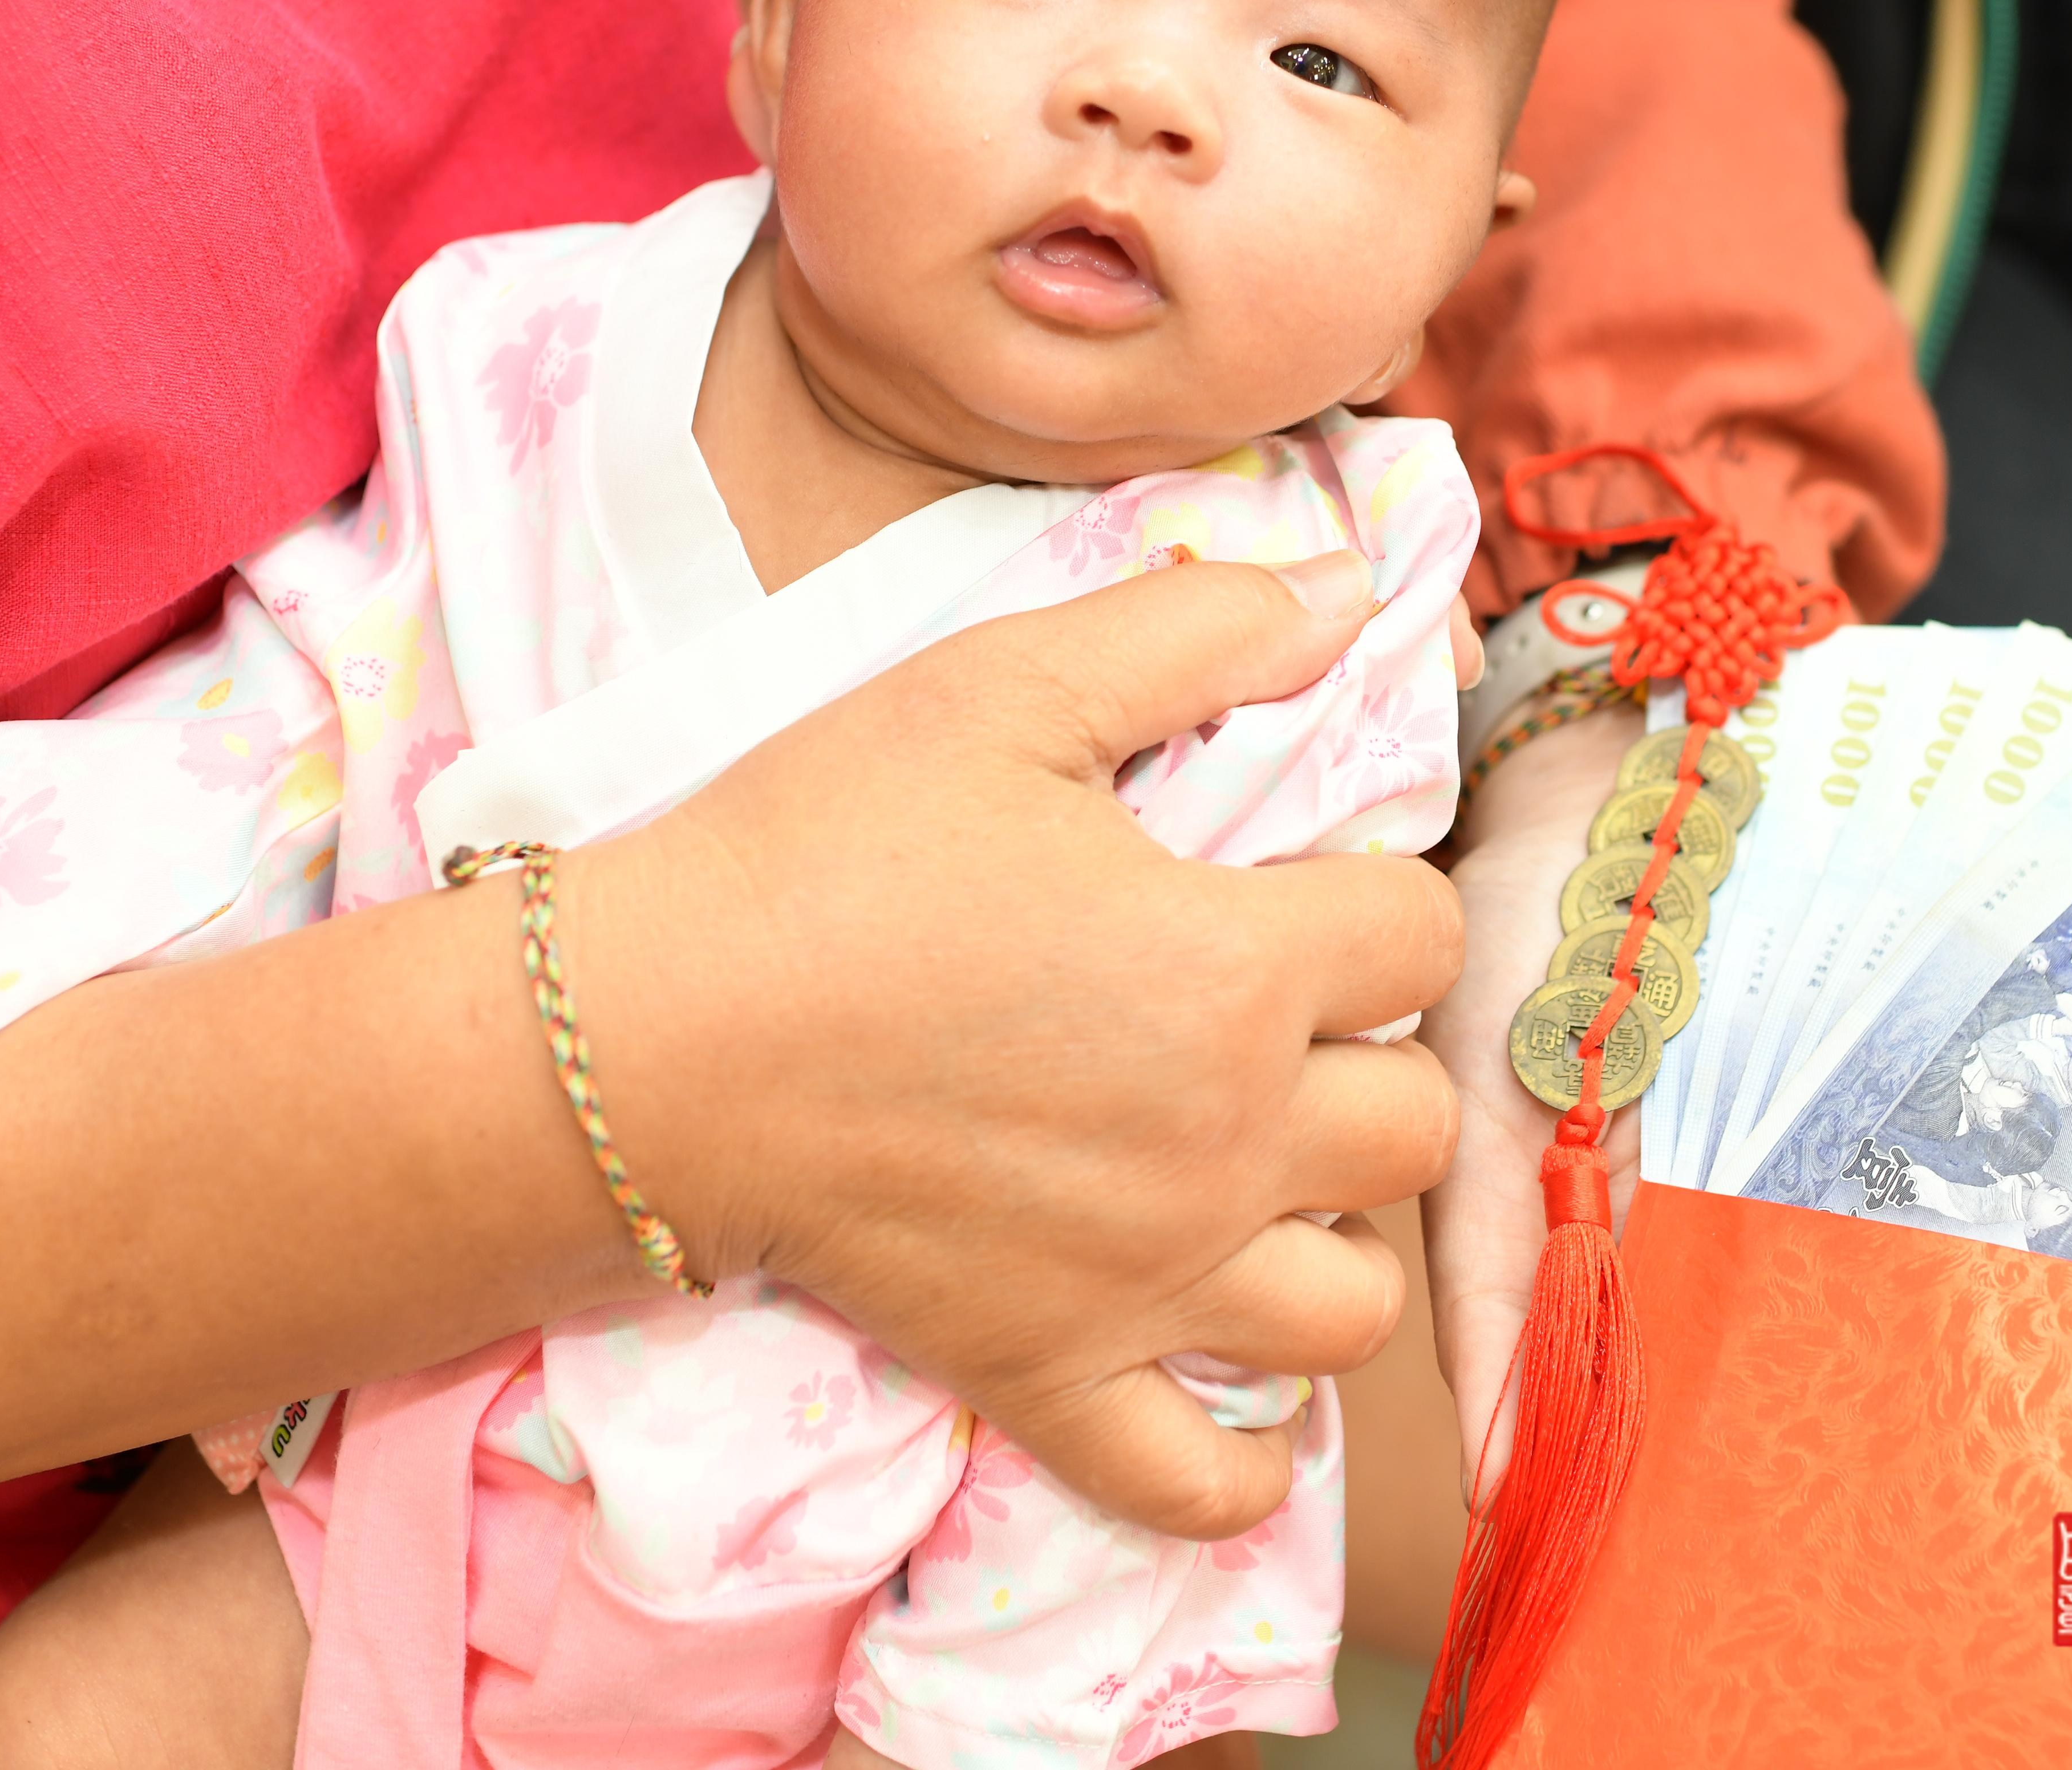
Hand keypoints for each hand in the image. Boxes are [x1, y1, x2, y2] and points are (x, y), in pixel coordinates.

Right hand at [567, 553, 1461, 1541]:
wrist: (649, 1033)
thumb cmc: (822, 846)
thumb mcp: (1006, 686)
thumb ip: (1198, 630)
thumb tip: (1348, 590)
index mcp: (1236, 966)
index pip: (1423, 933)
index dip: (1375, 895)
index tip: (1296, 883)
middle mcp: (1227, 1139)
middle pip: (1411, 1122)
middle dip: (1368, 1061)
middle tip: (1275, 1025)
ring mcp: (1147, 1278)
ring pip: (1352, 1305)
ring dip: (1332, 1238)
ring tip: (1260, 1181)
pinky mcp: (1052, 1373)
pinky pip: (1205, 1480)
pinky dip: (1242, 1458)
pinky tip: (1230, 1388)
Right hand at [1421, 701, 2071, 1769]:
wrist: (1592, 776)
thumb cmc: (1532, 982)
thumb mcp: (1485, 1156)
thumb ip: (1511, 1327)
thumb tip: (1508, 1514)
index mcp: (1760, 1294)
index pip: (1863, 1480)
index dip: (1947, 1605)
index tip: (2046, 1731)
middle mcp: (1878, 1239)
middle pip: (1995, 1427)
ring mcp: (1963, 1136)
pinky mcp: (2026, 1013)